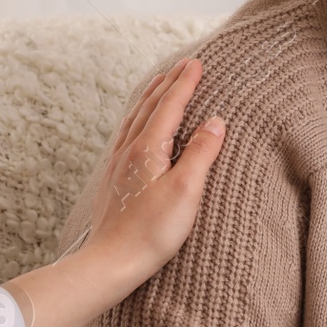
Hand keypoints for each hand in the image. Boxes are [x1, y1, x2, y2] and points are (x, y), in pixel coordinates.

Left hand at [82, 58, 224, 288]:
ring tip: (159, 84)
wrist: (111, 262)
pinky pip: (126, 135)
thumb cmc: (151, 232)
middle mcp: (129, 150)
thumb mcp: (186, 191)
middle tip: (183, 65)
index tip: (197, 63)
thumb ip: (201, 153)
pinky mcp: (115, 180)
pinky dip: (137, 118)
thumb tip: (215, 122)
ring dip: (150, 97)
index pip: (170, 106)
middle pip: (150, 106)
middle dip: (169, 84)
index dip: (186, 83)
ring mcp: (118, 165)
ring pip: (135, 119)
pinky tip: (137, 126)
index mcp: (148, 148)